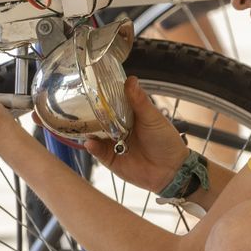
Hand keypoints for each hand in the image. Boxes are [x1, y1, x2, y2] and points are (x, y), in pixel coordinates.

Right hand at [84, 77, 193, 193]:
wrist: (170, 170)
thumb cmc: (166, 141)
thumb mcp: (153, 118)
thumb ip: (139, 101)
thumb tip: (130, 80)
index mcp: (129, 116)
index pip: (111, 104)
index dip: (101, 97)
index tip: (90, 88)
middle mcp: (119, 129)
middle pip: (99, 119)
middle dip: (90, 114)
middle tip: (79, 107)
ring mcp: (113, 144)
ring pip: (95, 135)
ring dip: (88, 131)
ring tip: (81, 125)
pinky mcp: (111, 160)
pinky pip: (98, 152)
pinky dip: (92, 147)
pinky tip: (90, 142)